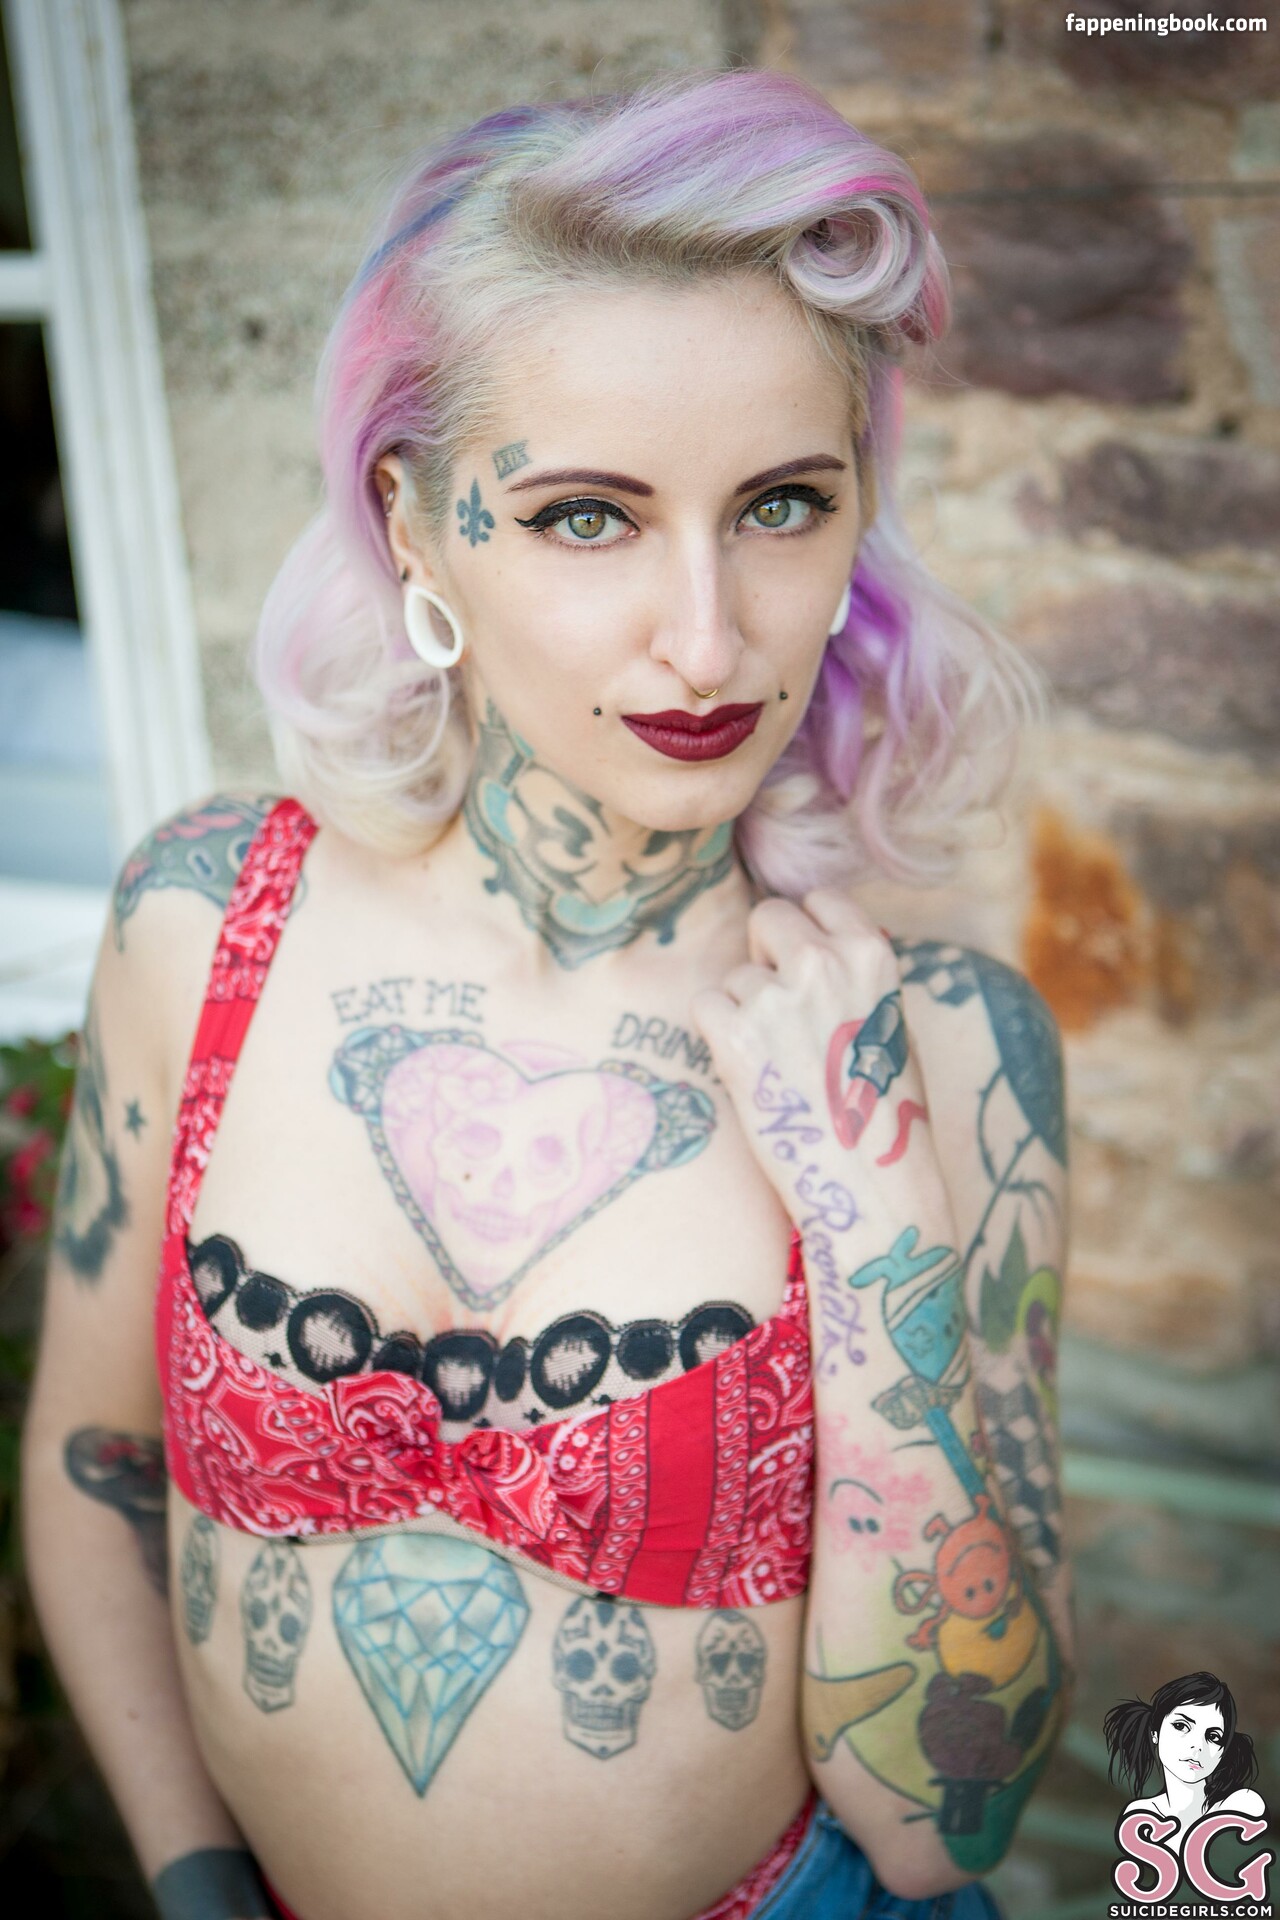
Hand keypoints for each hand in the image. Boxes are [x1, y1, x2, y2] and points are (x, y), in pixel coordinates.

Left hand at [690, 889, 945, 1242]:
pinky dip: (717, 1035)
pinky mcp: (735, 1036)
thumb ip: (854, 976)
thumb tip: (815, 942)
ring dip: (744, 1010)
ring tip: (777, 1062)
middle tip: (777, 1009)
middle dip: (764, 955)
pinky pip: (705, 1005)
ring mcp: (776, 997)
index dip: (805, 931)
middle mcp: (823, 964)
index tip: (802, 966)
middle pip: (766, 918)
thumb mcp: (891, 1023)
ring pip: (735, 975)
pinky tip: (749, 1070)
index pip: (820, 900)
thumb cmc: (885, 1111)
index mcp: (871, 955)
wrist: (869, 1183)